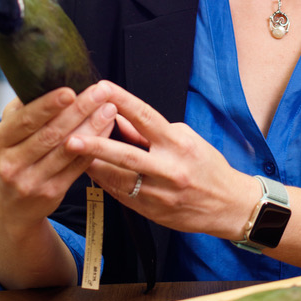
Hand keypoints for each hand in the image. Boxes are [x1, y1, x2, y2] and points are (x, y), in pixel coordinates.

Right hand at [0, 84, 117, 231]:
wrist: (10, 207)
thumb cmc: (13, 156)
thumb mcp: (6, 135)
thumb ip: (23, 110)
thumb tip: (48, 79)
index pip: (25, 120)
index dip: (48, 105)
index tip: (70, 90)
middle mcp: (10, 163)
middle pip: (51, 133)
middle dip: (79, 110)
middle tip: (101, 91)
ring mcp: (30, 181)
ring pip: (68, 150)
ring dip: (92, 127)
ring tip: (109, 108)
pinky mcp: (51, 193)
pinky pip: (78, 166)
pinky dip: (95, 145)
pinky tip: (108, 129)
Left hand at [64, 81, 256, 238]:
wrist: (229, 205)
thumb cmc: (207, 167)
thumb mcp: (186, 139)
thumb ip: (152, 131)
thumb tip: (120, 117)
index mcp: (179, 144)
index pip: (146, 117)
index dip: (122, 101)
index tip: (101, 88)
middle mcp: (170, 168)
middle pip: (127, 155)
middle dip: (96, 145)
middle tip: (71, 137)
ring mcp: (160, 193)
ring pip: (119, 179)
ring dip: (94, 166)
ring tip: (71, 154)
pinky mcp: (153, 212)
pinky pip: (122, 195)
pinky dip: (106, 182)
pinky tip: (91, 173)